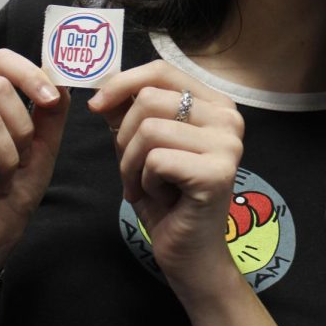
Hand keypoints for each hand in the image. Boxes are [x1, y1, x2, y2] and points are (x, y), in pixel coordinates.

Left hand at [88, 61, 244, 292]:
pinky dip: (144, 182)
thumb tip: (101, 83)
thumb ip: (128, 112)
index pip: (163, 71)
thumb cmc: (168, 199)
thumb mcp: (143, 147)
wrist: (191, 255)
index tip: (96, 105)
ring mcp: (228, 144)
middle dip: (124, 137)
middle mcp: (229, 118)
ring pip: (149, 129)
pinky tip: (161, 198)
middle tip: (133, 170)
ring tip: (146, 186)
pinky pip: (155, 159)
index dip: (123, 83)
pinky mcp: (217, 172)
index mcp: (216, 104)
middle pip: (150, 99)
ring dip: (131, 164)